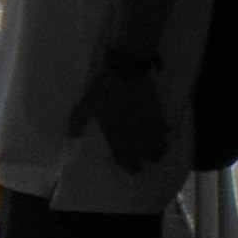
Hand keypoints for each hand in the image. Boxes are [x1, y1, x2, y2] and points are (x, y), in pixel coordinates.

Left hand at [69, 50, 172, 170]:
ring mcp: (149, 126)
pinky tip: (162, 129)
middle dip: (147, 159)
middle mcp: (136, 135)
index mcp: (118, 135)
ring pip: (161, 146)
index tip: (130, 166)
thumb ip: (79, 122)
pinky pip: (166, 130)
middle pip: (149, 157)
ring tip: (155, 146)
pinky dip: (164, 132)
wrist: (125, 71)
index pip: (128, 161)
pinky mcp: (158, 114)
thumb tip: (71, 137)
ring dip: (158, 148)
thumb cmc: (103, 89)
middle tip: (144, 156)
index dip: (130, 166)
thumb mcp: (85, 105)